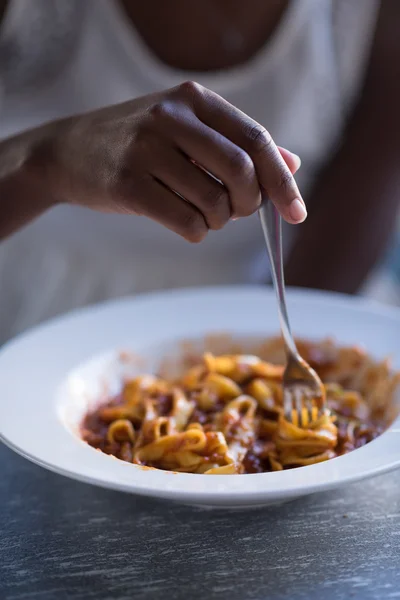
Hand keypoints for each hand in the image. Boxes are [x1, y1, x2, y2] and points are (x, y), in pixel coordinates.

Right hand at [41, 82, 304, 241]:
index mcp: (194, 100)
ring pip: (215, 203)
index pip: (256, 141)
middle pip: (241, 171)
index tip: (298, 213)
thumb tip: (292, 165)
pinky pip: (187, 223)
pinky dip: (196, 232)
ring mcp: (146, 149)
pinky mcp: (128, 185)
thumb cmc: (138, 145)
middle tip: (237, 211)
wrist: (68, 151)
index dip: (282, 182)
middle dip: (250, 203)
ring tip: (202, 213)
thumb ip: (238, 144)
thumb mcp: (187, 131)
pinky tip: (184, 222)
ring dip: (219, 221)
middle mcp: (171, 117)